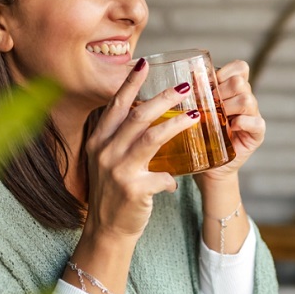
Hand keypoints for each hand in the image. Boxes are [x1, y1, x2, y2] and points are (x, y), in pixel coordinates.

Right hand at [83, 59, 200, 241]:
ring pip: (151, 137)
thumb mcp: (108, 160)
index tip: (143, 63)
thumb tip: (150, 115)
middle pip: (137, 115)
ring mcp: (118, 170)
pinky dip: (172, 177)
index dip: (130, 83)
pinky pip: (162, 176)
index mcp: (99, 140)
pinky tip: (177, 179)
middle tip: (184, 87)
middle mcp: (105, 151)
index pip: (116, 105)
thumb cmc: (113, 192)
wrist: (106, 230)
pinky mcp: (133, 189)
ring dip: (176, 124)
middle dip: (163, 98)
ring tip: (196, 115)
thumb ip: (122, 139)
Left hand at [196, 60, 264, 183]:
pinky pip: (257, 123)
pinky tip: (231, 128)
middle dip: (220, 92)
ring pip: (247, 100)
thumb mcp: (197, 110)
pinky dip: (243, 123)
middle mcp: (246, 100)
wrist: (208, 165)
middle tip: (208, 106)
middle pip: (240, 82)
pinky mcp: (256, 135)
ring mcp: (253, 116)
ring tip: (217, 118)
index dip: (225, 72)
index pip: (240, 67)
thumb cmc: (201, 134)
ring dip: (228, 107)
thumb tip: (192, 73)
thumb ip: (198, 92)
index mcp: (233, 89)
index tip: (209, 86)